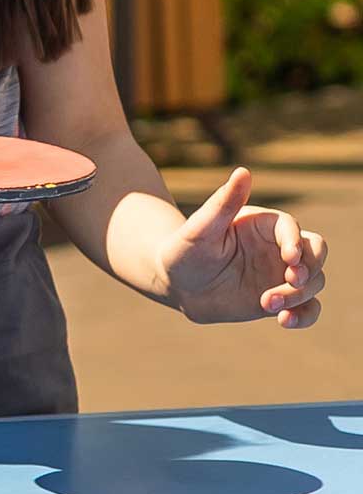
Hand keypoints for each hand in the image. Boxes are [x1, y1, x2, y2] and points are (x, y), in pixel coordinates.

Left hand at [160, 167, 327, 327]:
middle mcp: (277, 247)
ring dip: (299, 295)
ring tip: (265, 303)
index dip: (295, 242)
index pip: (292, 228)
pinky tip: (285, 321)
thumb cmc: (183, 250)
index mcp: (262, 224)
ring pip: (314, 281)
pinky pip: (308, 307)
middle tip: (291, 279)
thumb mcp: (200, 228)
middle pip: (316, 252)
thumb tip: (243, 171)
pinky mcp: (281, 299)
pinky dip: (306, 315)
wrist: (176, 284)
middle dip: (311, 266)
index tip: (288, 258)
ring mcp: (281, 273)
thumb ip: (223, 203)